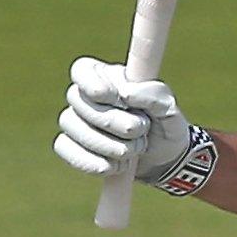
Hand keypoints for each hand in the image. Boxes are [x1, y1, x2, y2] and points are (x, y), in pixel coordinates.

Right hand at [54, 56, 190, 182]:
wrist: (164, 158)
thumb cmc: (164, 122)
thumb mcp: (169, 107)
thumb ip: (154, 94)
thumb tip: (127, 94)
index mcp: (109, 77)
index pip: (83, 69)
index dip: (91, 82)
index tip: (113, 96)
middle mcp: (86, 97)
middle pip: (78, 100)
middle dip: (111, 120)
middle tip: (140, 129)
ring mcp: (75, 121)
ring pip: (72, 125)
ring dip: (106, 143)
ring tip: (134, 149)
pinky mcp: (72, 146)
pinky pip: (66, 150)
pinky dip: (92, 161)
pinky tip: (115, 166)